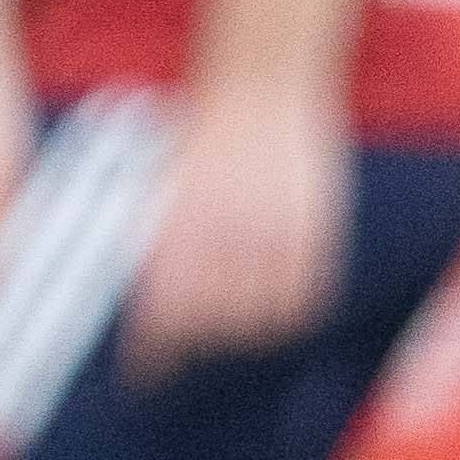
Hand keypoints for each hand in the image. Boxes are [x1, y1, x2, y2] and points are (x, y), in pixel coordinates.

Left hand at [122, 77, 344, 375]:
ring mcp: (276, 233)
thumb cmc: (197, 132)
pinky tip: (268, 310)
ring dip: (239, 331)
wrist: (259, 84)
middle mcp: (227, 233)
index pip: (164, 313)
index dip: (153, 353)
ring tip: (224, 326)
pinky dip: (285, 314)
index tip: (142, 375)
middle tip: (182, 350)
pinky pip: (304, 299)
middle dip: (193, 343)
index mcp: (179, 222)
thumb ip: (156, 244)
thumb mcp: (161, 183)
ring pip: (259, 318)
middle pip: (211, 322)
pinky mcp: (317, 231)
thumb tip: (149, 311)